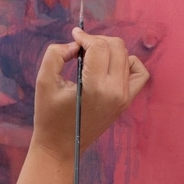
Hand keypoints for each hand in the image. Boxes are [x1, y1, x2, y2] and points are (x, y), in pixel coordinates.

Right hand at [31, 27, 149, 160]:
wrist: (61, 147)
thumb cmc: (49, 115)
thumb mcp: (44, 80)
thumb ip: (56, 54)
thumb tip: (75, 45)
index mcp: (95, 87)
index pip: (99, 47)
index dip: (85, 37)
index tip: (74, 36)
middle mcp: (115, 91)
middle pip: (116, 47)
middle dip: (97, 40)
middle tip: (80, 46)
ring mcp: (124, 97)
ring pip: (126, 56)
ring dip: (109, 49)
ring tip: (91, 56)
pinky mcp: (126, 101)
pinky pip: (139, 73)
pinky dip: (128, 63)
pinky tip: (110, 65)